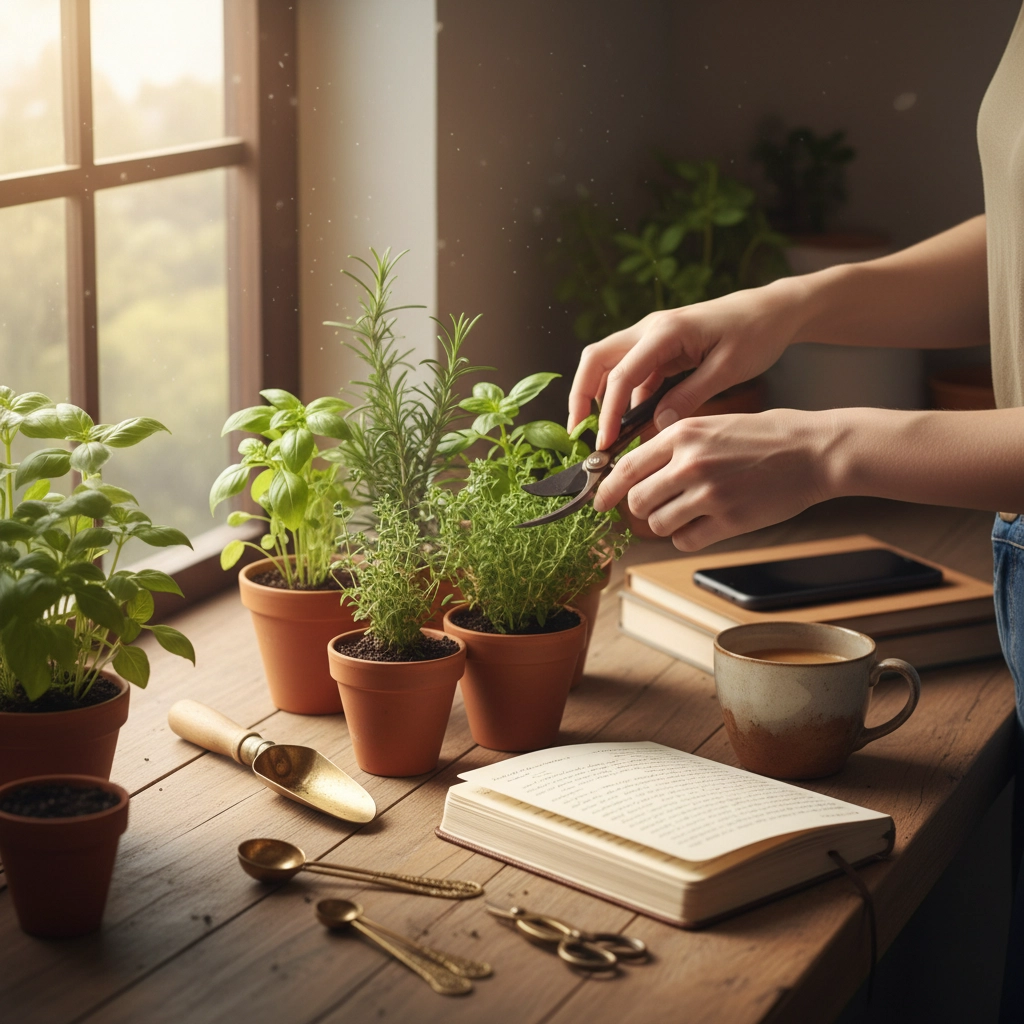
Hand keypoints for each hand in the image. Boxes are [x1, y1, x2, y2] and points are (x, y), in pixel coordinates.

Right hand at [568, 281, 804, 449]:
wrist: (772, 310)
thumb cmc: (756, 334)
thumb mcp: (728, 370)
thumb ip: (689, 396)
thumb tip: (658, 427)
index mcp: (665, 331)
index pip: (621, 374)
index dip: (607, 412)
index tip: (604, 443)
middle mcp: (650, 329)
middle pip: (596, 360)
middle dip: (581, 396)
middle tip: (577, 434)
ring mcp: (652, 336)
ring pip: (609, 365)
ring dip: (599, 397)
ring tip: (601, 435)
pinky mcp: (660, 348)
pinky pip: (632, 373)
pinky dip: (625, 398)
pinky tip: (632, 425)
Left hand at [592, 408, 836, 550]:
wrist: (814, 451)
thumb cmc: (767, 435)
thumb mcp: (714, 424)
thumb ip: (676, 444)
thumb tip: (639, 468)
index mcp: (682, 435)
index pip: (626, 467)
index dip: (606, 488)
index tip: (597, 501)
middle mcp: (689, 464)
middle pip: (636, 500)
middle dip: (638, 508)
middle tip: (651, 507)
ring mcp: (708, 494)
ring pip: (657, 523)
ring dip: (665, 522)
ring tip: (687, 511)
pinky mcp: (729, 521)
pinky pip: (685, 540)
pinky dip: (687, 537)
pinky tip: (703, 524)